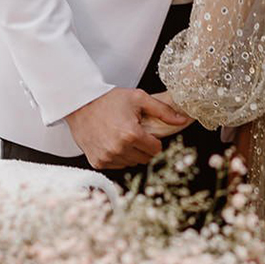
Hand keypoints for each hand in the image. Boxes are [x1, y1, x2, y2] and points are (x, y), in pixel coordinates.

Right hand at [64, 87, 189, 168]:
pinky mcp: (98, 162)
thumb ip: (163, 110)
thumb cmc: (110, 99)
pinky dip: (118, 156)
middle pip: (145, 158)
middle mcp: (119, 149)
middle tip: (134, 131)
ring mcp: (107, 157)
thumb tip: (182, 120)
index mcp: (131, 134)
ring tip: (122, 135)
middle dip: (144, 146)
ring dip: (131, 152)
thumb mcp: (139, 98)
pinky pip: (117, 165)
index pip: (155, 149)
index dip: (154, 140)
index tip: (147, 131)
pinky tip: (113, 141)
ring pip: (131, 163)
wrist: (81, 104)